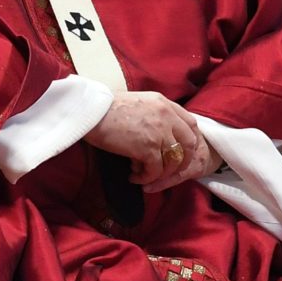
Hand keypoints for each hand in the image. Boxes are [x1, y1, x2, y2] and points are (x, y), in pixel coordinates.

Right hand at [85, 92, 213, 189]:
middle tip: (169, 171)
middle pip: (190, 143)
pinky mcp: (147, 147)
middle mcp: (167, 116)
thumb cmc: (106, 107)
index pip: (191, 124)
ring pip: (174, 161)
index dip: (189, 141)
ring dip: (161, 173)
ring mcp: (159, 132)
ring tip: (145, 175)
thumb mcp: (138, 102)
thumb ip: (154, 114)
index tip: (180, 152)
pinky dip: (146, 178)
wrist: (90, 110)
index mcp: (165, 104)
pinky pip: (156, 170)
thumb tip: (158, 132)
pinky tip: (134, 177)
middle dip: (183, 161)